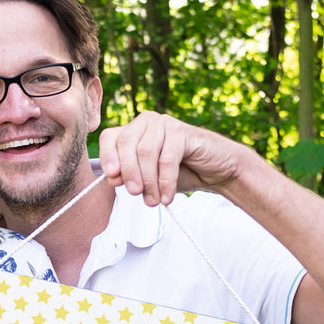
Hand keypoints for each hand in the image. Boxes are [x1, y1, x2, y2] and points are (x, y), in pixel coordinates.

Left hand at [98, 111, 241, 205]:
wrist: (216, 171)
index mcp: (133, 130)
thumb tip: (112, 178)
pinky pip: (166, 159)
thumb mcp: (148, 179)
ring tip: (153, 201)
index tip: (111, 178)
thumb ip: (129, 177)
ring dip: (148, 181)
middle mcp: (146, 122)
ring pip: (145, 152)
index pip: (110, 137)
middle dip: (128, 172)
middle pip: (126, 144)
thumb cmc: (179, 173)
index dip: (107, 156)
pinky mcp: (182, 132)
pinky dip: (165, 182)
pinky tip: (167, 197)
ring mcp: (165, 124)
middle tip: (135, 194)